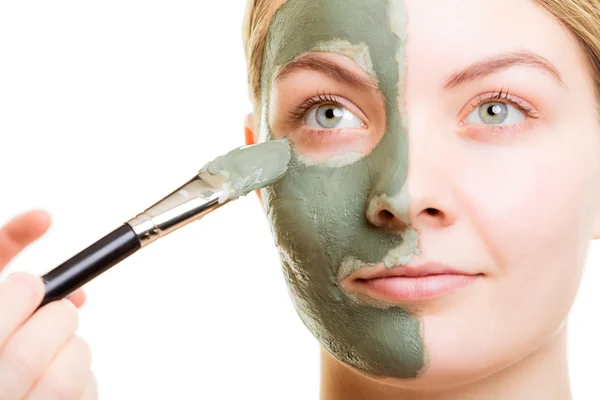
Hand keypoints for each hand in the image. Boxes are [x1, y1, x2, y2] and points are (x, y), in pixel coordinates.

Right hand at [0, 210, 96, 399]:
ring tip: (61, 342)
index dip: (15, 300)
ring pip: (62, 384)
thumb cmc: (2, 328)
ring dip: (75, 349)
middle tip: (60, 310)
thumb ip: (4, 245)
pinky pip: (84, 396)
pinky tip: (63, 369)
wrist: (7, 377)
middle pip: (26, 357)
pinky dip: (85, 376)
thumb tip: (43, 216)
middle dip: (56, 320)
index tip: (31, 283)